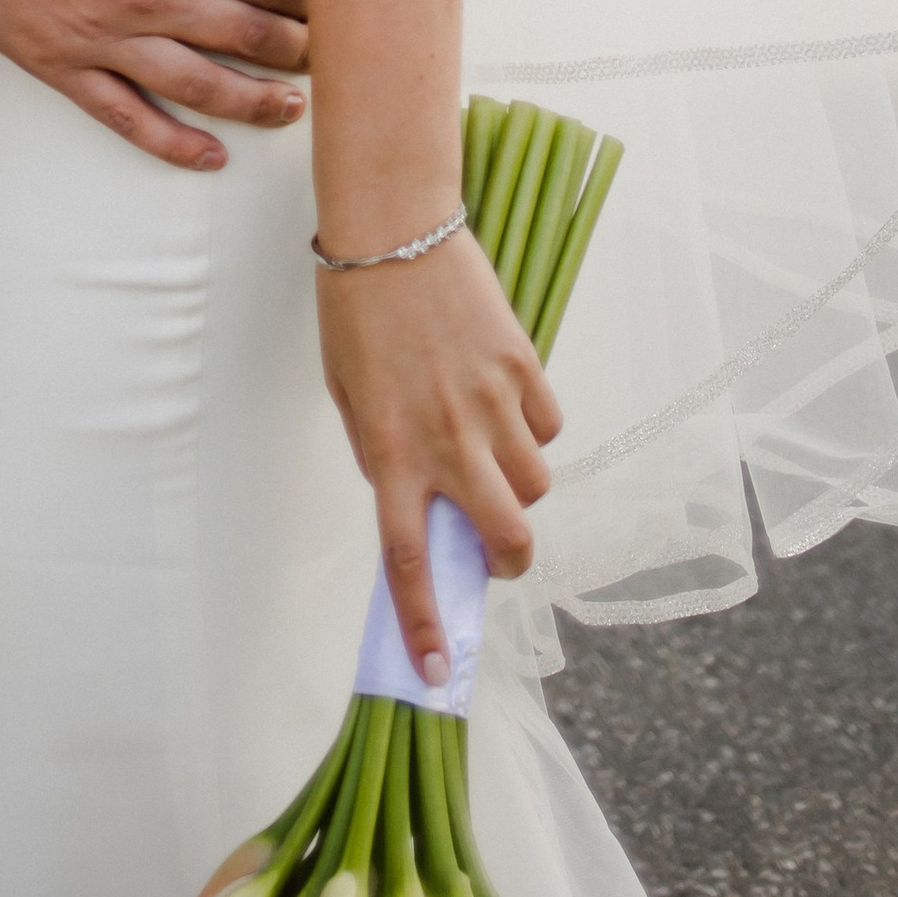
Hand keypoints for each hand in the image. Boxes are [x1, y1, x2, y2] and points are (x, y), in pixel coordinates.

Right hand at [0, 0, 307, 170]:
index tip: (334, 3)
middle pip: (242, 36)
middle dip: (295, 50)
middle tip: (330, 58)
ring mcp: (103, 40)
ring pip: (198, 87)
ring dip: (254, 104)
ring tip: (294, 111)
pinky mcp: (63, 67)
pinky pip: (127, 118)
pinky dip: (173, 145)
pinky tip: (210, 156)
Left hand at [316, 229, 561, 679]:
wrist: (392, 228)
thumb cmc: (356, 312)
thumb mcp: (348, 396)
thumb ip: (382, 456)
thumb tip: (420, 506)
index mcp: (389, 450)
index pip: (408, 559)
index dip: (424, 621)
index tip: (434, 668)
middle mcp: (446, 438)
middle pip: (507, 537)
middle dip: (509, 561)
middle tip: (498, 551)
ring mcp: (492, 404)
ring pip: (536, 484)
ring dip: (519, 486)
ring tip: (490, 449)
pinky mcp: (523, 367)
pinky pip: (549, 427)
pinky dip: (533, 430)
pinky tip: (504, 400)